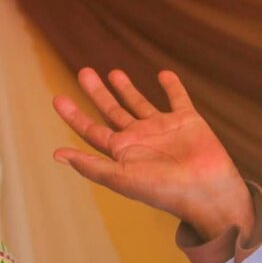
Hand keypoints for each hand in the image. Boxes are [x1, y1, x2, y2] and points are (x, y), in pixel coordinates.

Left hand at [53, 69, 253, 241]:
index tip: (57, 98)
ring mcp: (163, 128)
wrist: (205, 190)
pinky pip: (178, 98)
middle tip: (84, 72)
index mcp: (122, 152)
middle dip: (97, 93)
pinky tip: (164, 74)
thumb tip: (56, 155)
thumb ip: (90, 165)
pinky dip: (172, 86)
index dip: (74, 115)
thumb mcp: (120, 178)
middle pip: (112, 111)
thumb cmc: (162, 189)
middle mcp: (139, 138)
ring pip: (139, 103)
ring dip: (127, 88)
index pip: (91, 130)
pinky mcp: (187, 120)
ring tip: (113, 72)